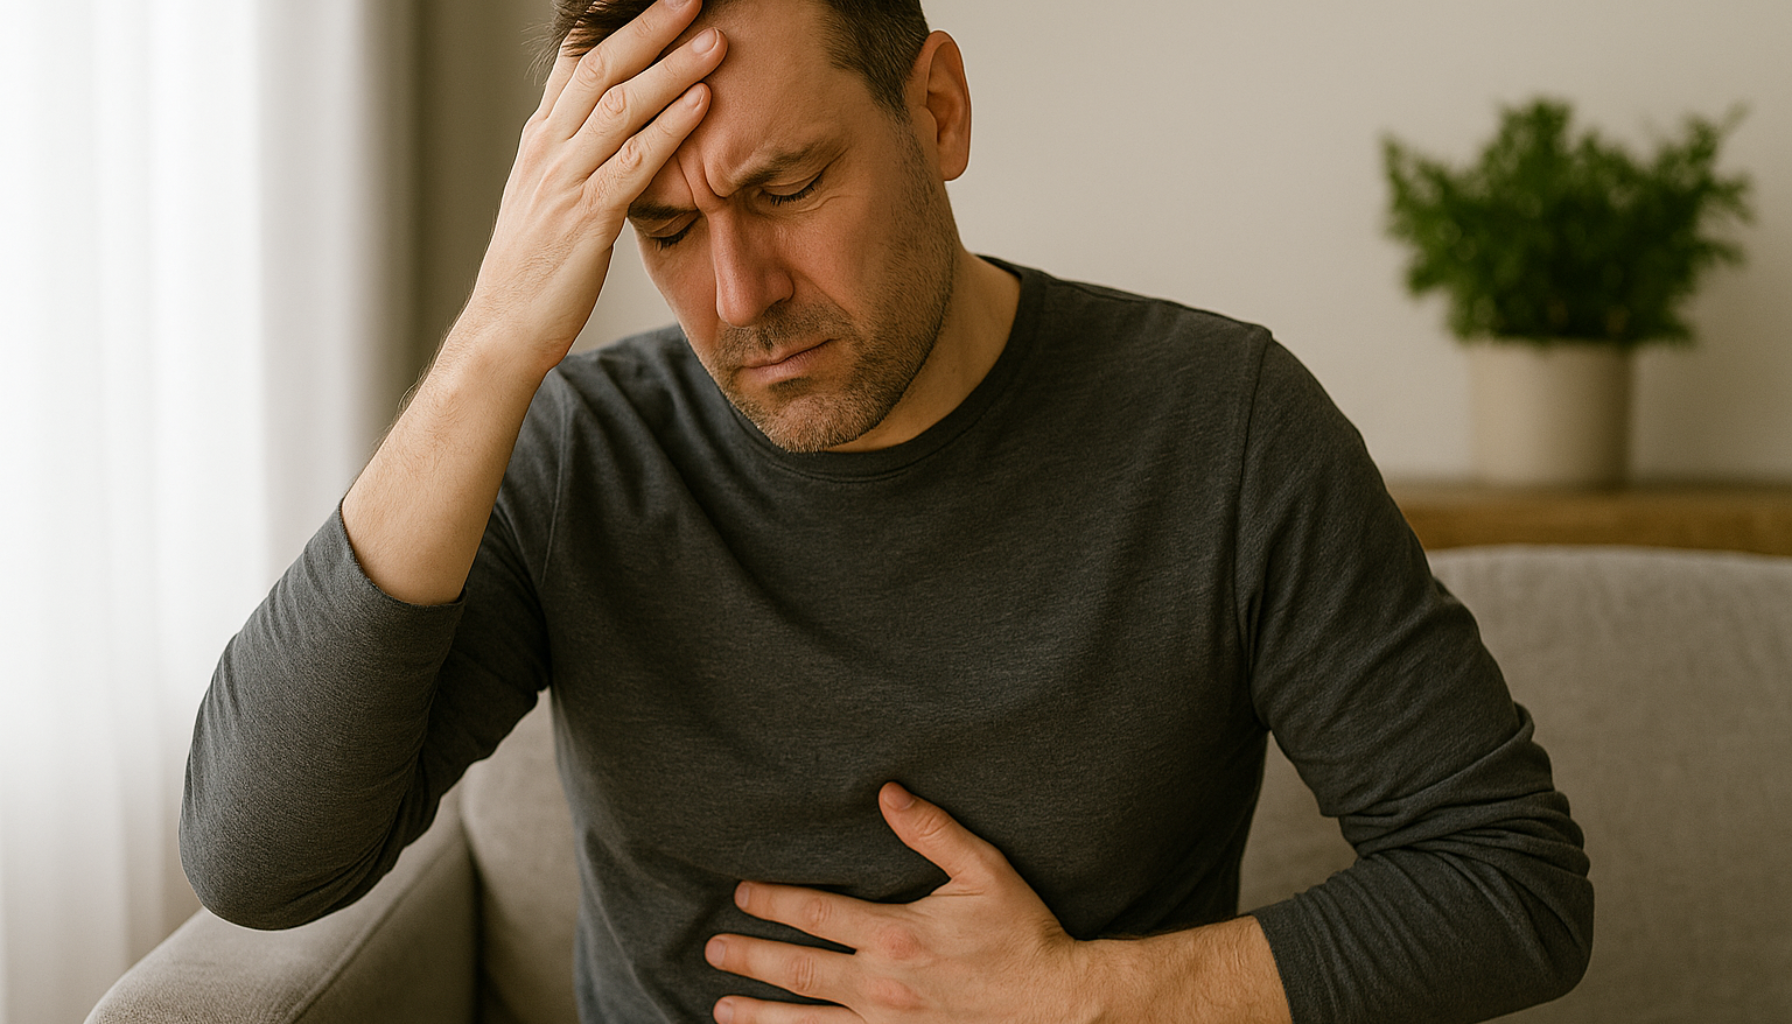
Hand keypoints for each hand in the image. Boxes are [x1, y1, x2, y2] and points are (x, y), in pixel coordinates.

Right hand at [460, 0, 726, 373]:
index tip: (649, 1)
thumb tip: (613, 136)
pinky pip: (635, 161)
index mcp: (539, 141)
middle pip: (601, 67)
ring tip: (715, 39)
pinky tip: (704, 102)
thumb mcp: (548, 201)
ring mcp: (564, 180)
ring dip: (673, 68)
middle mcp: (547, 149)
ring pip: (621, 106)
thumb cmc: (534, 271)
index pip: (574, 62)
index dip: (612, 26)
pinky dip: (671, 127)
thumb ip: (576, 161)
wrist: (503, 328)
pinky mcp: (586, 217)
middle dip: (649, 28)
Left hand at [703, 783, 1100, 1023]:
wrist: (1057, 1005)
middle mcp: (882, 984)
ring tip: (723, 1008)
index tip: (742, 894)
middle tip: (714, 950)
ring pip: (807, 1021)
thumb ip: (934, 831)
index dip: (774, 902)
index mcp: (896, 935)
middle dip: (751, 957)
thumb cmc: (1023, 935)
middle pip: (799, 968)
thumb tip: (888, 792)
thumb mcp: (985, 871)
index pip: (816, 913)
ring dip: (761, 1013)